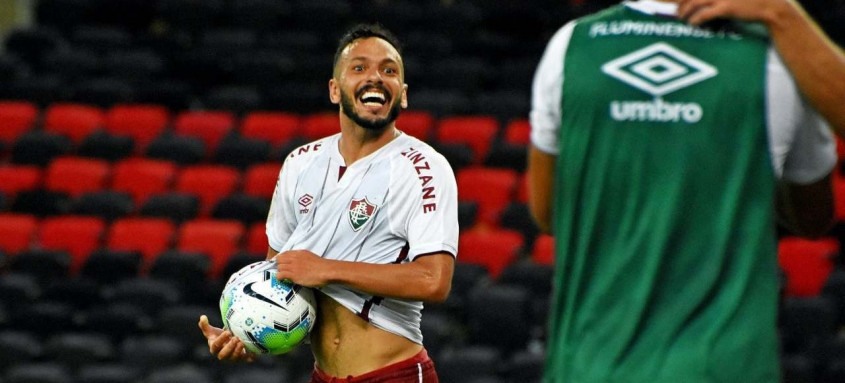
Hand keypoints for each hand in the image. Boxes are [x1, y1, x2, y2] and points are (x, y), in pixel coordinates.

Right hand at [197, 315, 255, 361]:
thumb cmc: (219, 336)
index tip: (227, 332)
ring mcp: (232, 358)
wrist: (229, 342)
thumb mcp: (212, 331)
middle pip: (223, 355)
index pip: (215, 346)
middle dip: (230, 347)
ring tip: (242, 342)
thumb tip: (202, 317)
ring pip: (234, 358)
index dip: (221, 340)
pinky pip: (247, 359)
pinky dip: (251, 357)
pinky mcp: (242, 359)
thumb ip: (205, 325)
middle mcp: (222, 355)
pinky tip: (254, 351)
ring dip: (238, 351)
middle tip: (236, 338)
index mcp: (214, 348)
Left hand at [274, 249, 329, 286]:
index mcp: (299, 253)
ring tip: (283, 275)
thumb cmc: (321, 266)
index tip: (280, 263)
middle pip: (279, 259)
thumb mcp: (310, 256)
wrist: (326, 271)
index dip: (281, 258)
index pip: (284, 253)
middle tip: (282, 269)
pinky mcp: (293, 274)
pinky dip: (279, 277)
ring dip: (280, 271)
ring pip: (279, 267)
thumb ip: (302, 258)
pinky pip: (280, 274)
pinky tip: (282, 279)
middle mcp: (294, 258)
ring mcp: (293, 266)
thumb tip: (298, 262)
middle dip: (279, 264)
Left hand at [677, 0, 793, 25]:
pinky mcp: (727, 7)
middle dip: (681, 3)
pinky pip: (705, 14)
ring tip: (682, 18)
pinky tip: (693, 24)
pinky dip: (696, 19)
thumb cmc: (750, 0)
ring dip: (685, 11)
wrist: (769, 5)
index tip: (673, 1)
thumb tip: (704, 2)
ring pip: (695, 2)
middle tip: (678, 12)